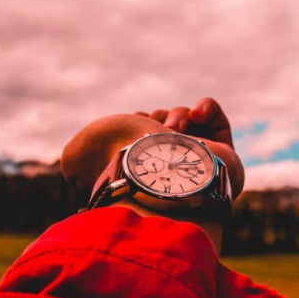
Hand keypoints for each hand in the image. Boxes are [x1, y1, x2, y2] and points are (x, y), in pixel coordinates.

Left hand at [60, 97, 243, 255]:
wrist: (162, 188)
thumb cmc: (121, 172)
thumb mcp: (81, 160)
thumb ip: (78, 162)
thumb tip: (72, 170)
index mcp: (143, 176)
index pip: (147, 139)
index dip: (142, 121)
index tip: (137, 117)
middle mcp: (174, 173)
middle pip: (170, 130)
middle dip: (161, 119)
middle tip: (158, 126)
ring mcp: (200, 165)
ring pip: (191, 124)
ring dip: (179, 116)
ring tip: (173, 127)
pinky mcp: (226, 155)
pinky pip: (219, 122)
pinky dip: (207, 109)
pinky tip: (196, 114)